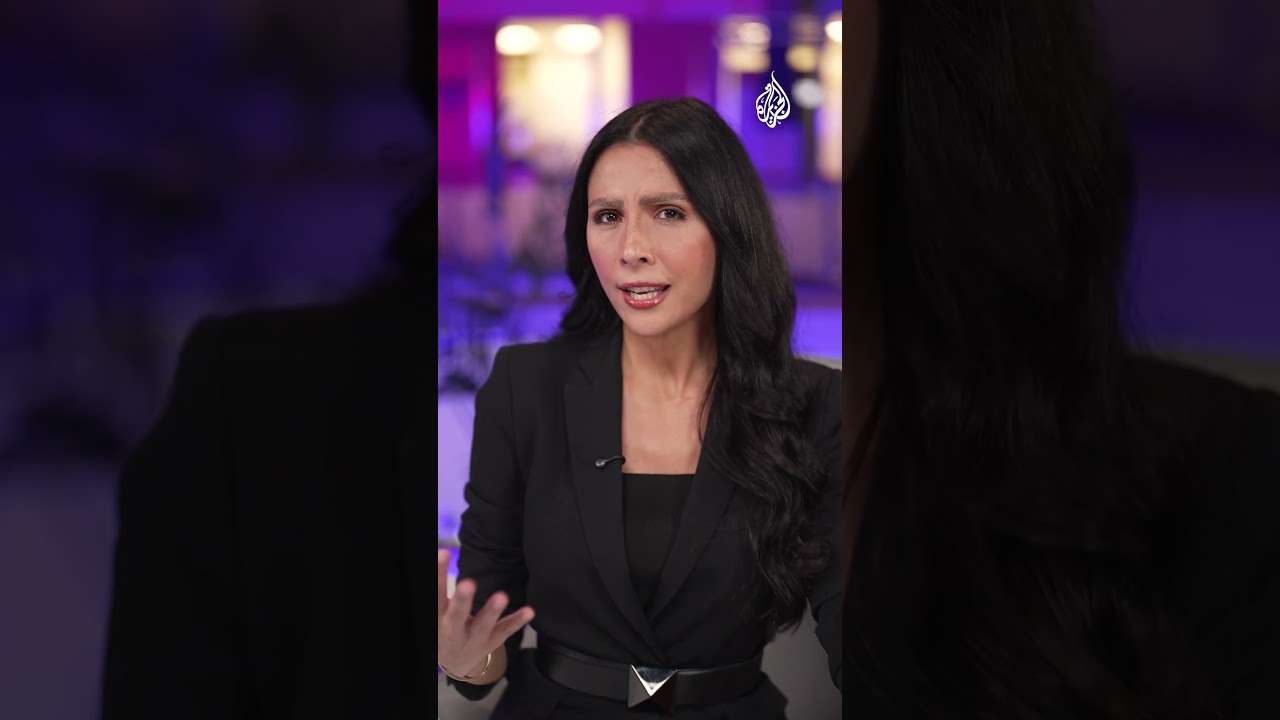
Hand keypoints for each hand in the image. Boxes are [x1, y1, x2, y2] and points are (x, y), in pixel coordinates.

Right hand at [437, 548, 534, 678]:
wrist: (454, 662)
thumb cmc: (444, 626)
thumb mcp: (439, 611)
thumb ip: (441, 590)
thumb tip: (442, 555)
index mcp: (438, 618)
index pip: (436, 596)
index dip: (438, 575)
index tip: (444, 553)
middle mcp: (453, 631)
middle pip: (456, 616)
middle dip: (462, 600)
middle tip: (467, 583)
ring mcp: (473, 639)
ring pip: (483, 626)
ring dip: (492, 611)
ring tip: (501, 596)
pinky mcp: (491, 642)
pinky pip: (505, 631)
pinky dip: (517, 621)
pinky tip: (529, 611)